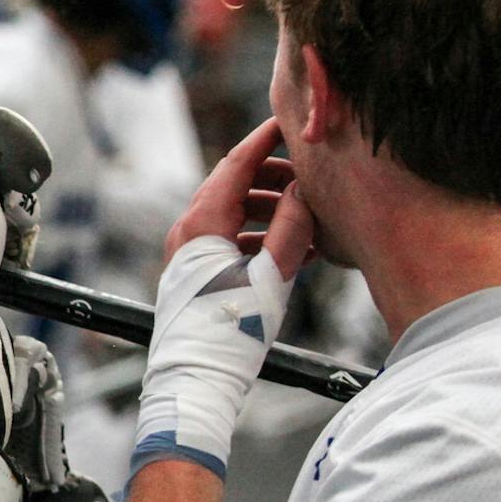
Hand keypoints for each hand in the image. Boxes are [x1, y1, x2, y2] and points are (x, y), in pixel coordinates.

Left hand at [132, 120, 316, 487]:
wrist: (196, 379)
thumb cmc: (231, 332)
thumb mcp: (273, 275)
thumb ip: (291, 228)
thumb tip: (302, 190)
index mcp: (202, 223)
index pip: (236, 164)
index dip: (264, 140)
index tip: (288, 122)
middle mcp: (189, 231)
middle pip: (234, 186)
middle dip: (275, 176)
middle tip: (311, 175)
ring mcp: (189, 252)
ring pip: (235, 214)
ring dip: (272, 211)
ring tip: (311, 218)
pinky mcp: (196, 273)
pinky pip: (230, 240)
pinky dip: (261, 237)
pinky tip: (295, 251)